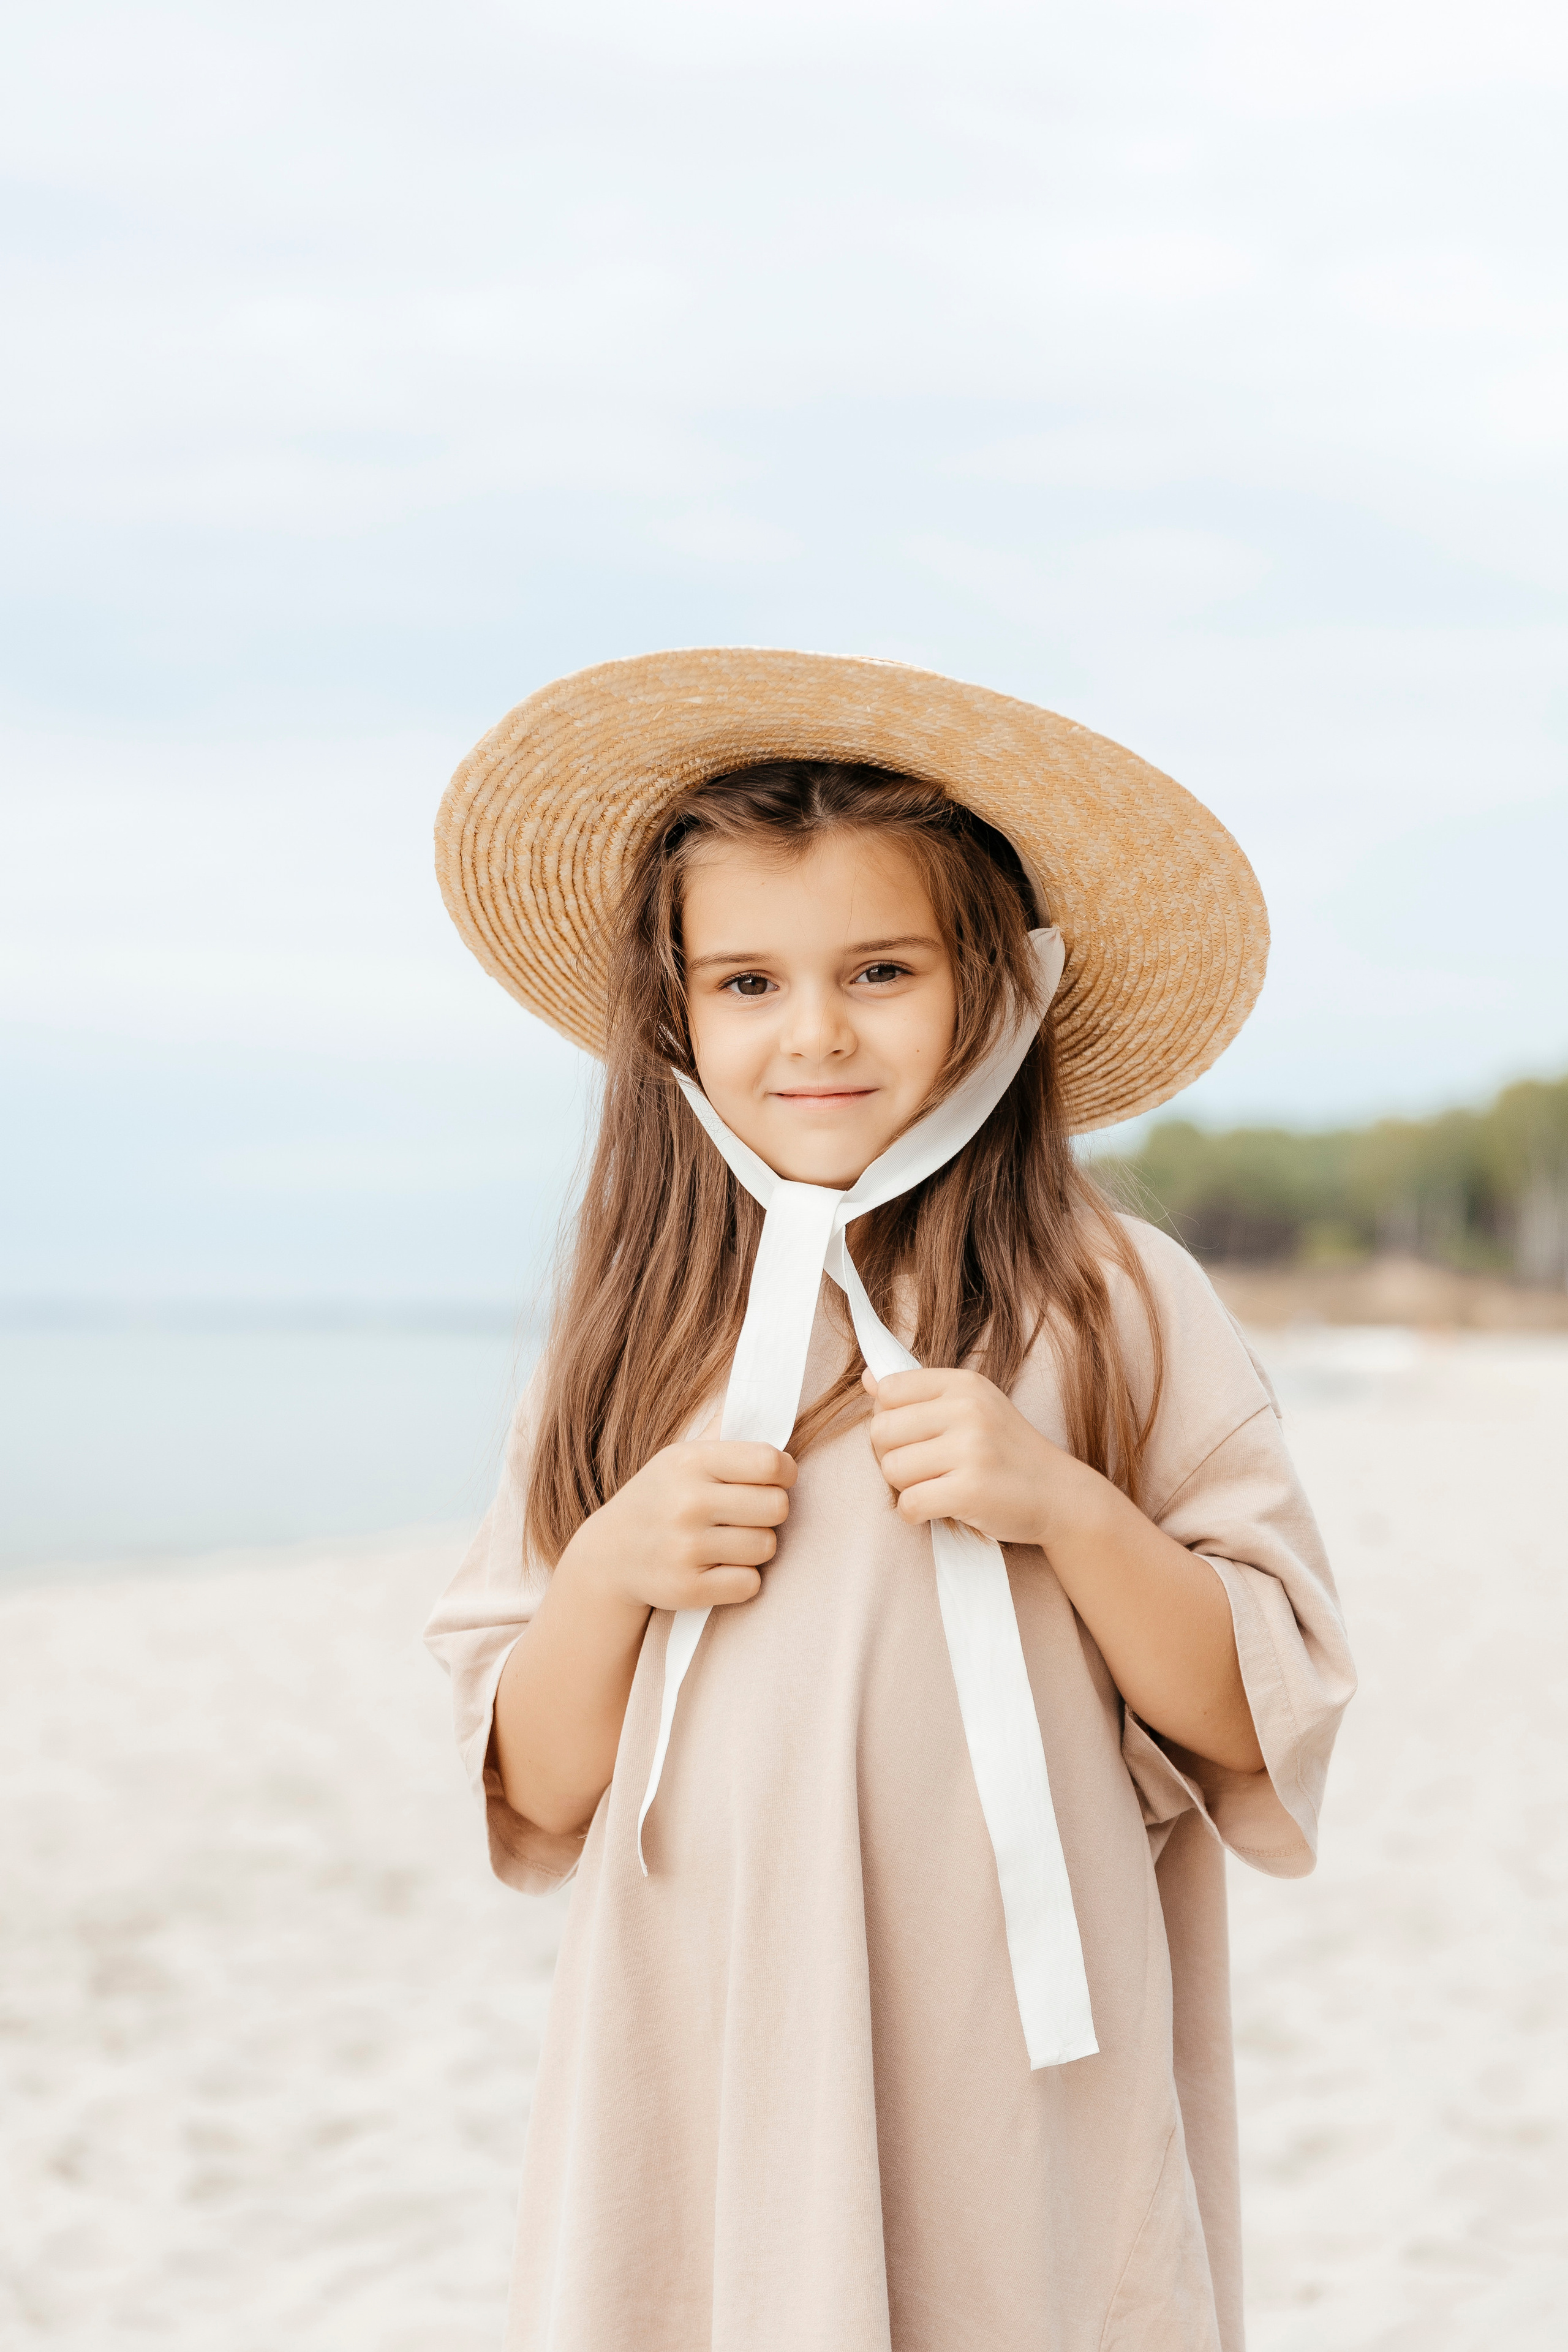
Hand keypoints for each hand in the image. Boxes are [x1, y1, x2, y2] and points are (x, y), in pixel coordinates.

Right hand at [557, 1440, 796, 1616]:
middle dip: (770, 1511)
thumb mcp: (681, 1455)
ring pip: (766, 1547)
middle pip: (777, 1507)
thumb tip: (759, 1386)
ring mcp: (685, 1548)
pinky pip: (750, 1584)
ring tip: (729, 1540)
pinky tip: (718, 1568)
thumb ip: (724, 1428)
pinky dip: (741, 1580)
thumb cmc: (661, 1498)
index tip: (775, 1479)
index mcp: (689, 1461)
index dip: (784, 1472)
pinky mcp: (688, 1589)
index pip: (769, 1462)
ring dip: (755, 1547)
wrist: (610, 1555)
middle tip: (747, 1513)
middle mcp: (687, 1503)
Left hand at [862, 1366, 1102, 1553]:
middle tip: (920, 1469)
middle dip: (890, 1456)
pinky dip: (913, 1514)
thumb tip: (868, 1379)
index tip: (912, 1437)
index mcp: (964, 1384)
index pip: (888, 1390)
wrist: (1059, 1494)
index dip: (888, 1419)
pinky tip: (936, 1508)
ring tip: (933, 1487)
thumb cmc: (1007, 1452)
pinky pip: (909, 1504)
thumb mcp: (973, 1407)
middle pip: (881, 1431)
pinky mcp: (971, 1491)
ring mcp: (971, 1450)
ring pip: (891, 1469)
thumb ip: (920, 1395)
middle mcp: (968, 1410)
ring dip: (904, 1487)